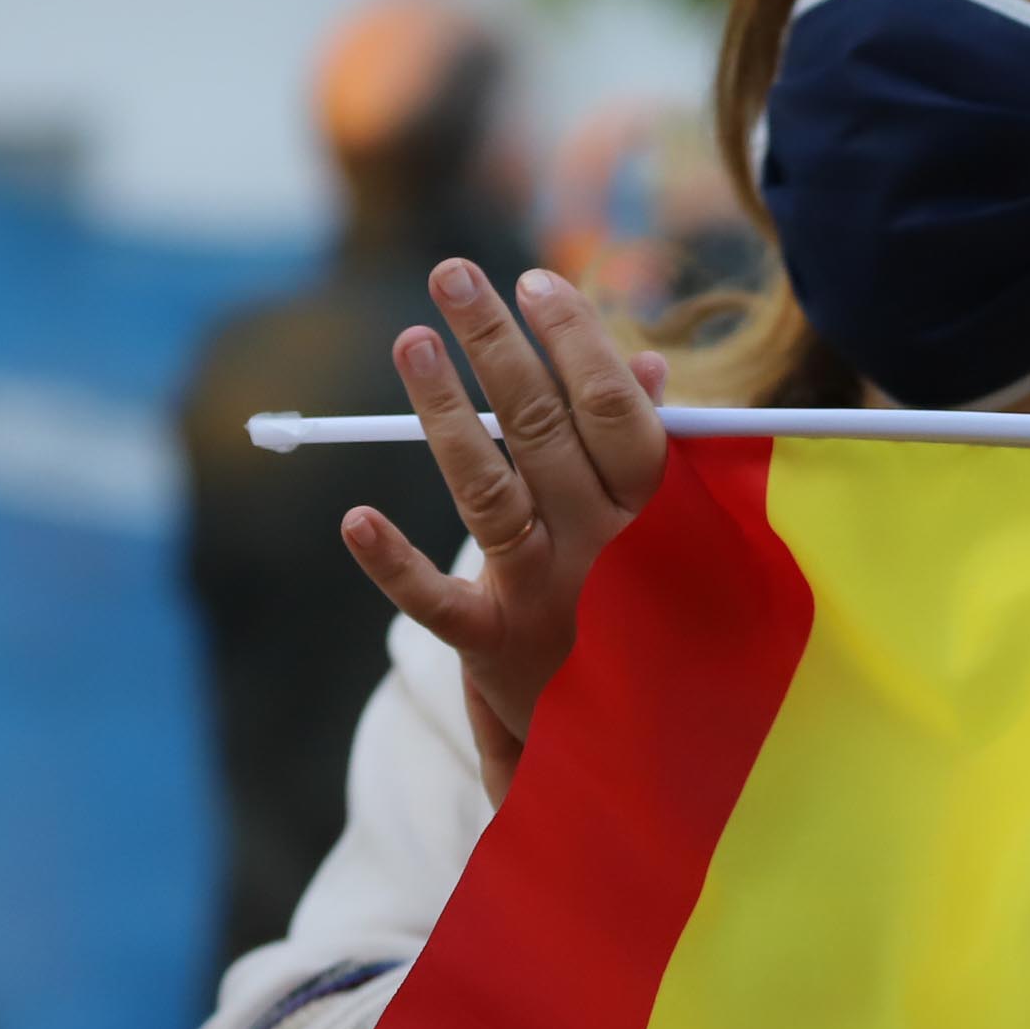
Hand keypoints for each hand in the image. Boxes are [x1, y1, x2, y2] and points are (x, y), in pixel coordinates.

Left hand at [341, 261, 669, 803]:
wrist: (659, 754)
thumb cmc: (663, 614)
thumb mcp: (677, 533)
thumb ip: (656, 449)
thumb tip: (645, 363)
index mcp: (656, 511)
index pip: (616, 408)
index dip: (574, 341)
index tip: (536, 281)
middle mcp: (604, 545)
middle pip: (542, 428)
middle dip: (496, 343)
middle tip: (451, 274)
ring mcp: (549, 594)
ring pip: (487, 490)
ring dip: (444, 412)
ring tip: (412, 340)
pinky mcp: (495, 645)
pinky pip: (437, 602)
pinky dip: (392, 564)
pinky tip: (353, 518)